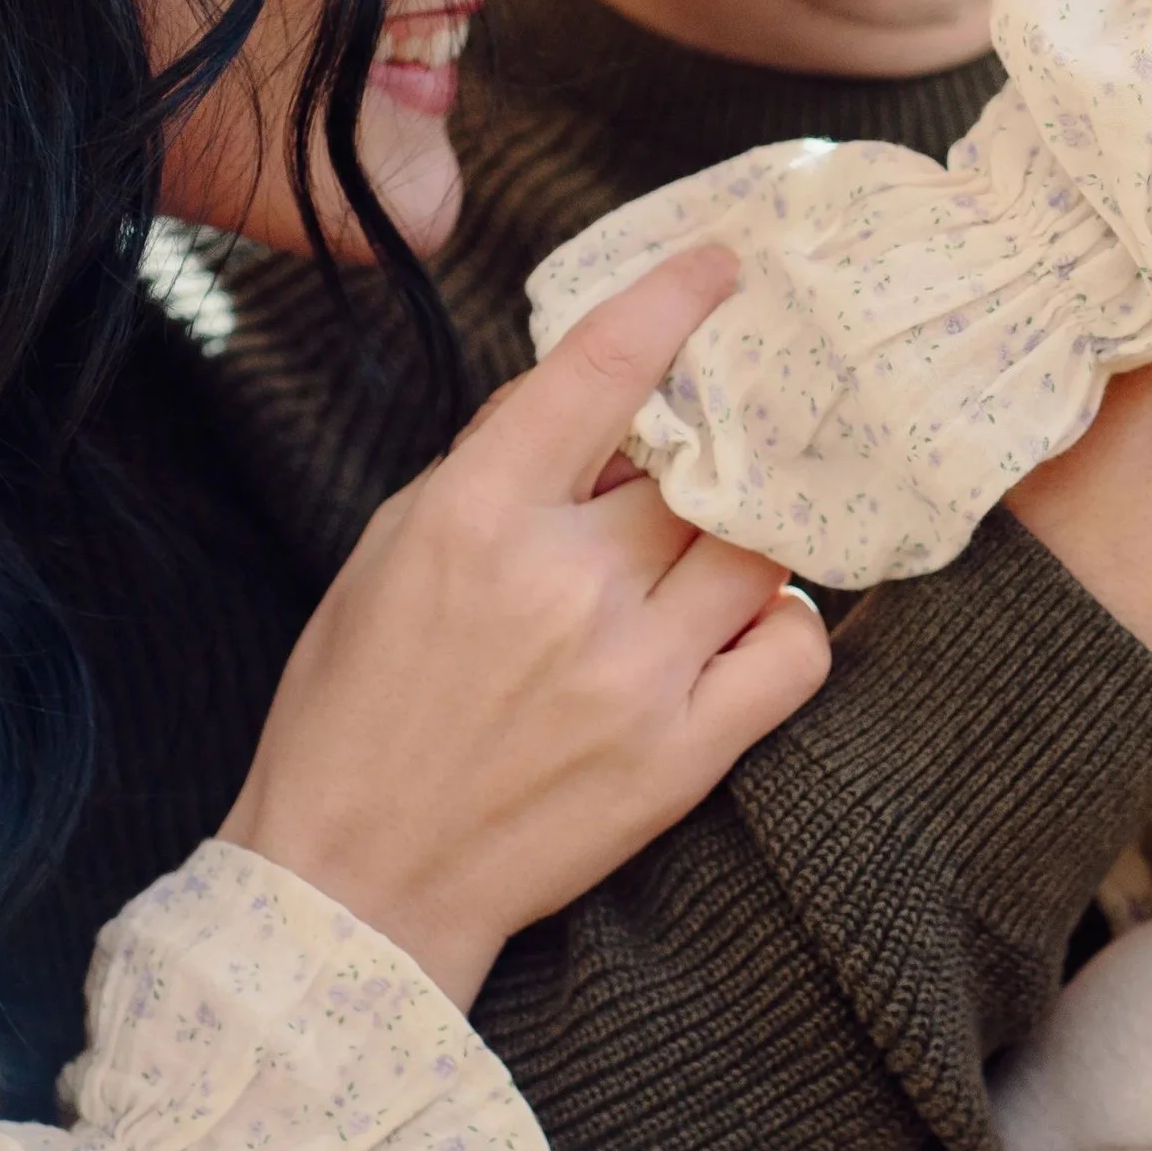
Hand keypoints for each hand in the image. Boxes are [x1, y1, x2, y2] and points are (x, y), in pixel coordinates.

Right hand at [225, 250, 829, 1002]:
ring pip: (756, 546)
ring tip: (708, 547)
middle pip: (695, 464)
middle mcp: (564, 583)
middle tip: (698, 456)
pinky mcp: (682, 755)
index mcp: (477, 517)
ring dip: (744, 532)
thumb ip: (489, 466)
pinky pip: (794, 651)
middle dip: (702, 451)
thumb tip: (588, 400)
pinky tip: (742, 623)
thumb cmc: (358, 712)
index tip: (722, 268)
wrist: (358, 882)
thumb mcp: (388, 552)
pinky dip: (783, 623)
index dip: (676, 300)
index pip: (604, 368)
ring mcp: (633, 672)